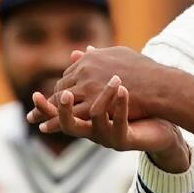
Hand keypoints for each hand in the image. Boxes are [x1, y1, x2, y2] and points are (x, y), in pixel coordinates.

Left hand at [26, 46, 160, 125]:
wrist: (160, 86)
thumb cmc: (146, 72)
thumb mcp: (122, 57)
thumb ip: (101, 55)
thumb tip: (87, 50)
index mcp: (92, 58)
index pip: (70, 73)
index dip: (64, 85)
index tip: (59, 93)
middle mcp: (86, 69)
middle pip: (62, 86)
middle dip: (50, 97)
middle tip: (37, 106)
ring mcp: (88, 86)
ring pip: (62, 101)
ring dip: (46, 110)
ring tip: (34, 119)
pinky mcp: (93, 104)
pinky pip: (70, 114)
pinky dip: (56, 121)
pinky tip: (46, 128)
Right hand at [33, 76, 190, 172]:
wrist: (160, 126)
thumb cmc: (134, 106)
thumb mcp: (109, 89)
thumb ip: (93, 74)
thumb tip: (78, 53)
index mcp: (84, 119)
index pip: (58, 115)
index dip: (45, 107)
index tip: (34, 94)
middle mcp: (92, 132)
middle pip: (69, 124)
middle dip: (63, 109)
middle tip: (64, 93)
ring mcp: (108, 137)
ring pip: (96, 120)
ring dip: (98, 99)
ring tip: (97, 84)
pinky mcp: (125, 139)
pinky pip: (119, 122)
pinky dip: (120, 105)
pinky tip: (123, 89)